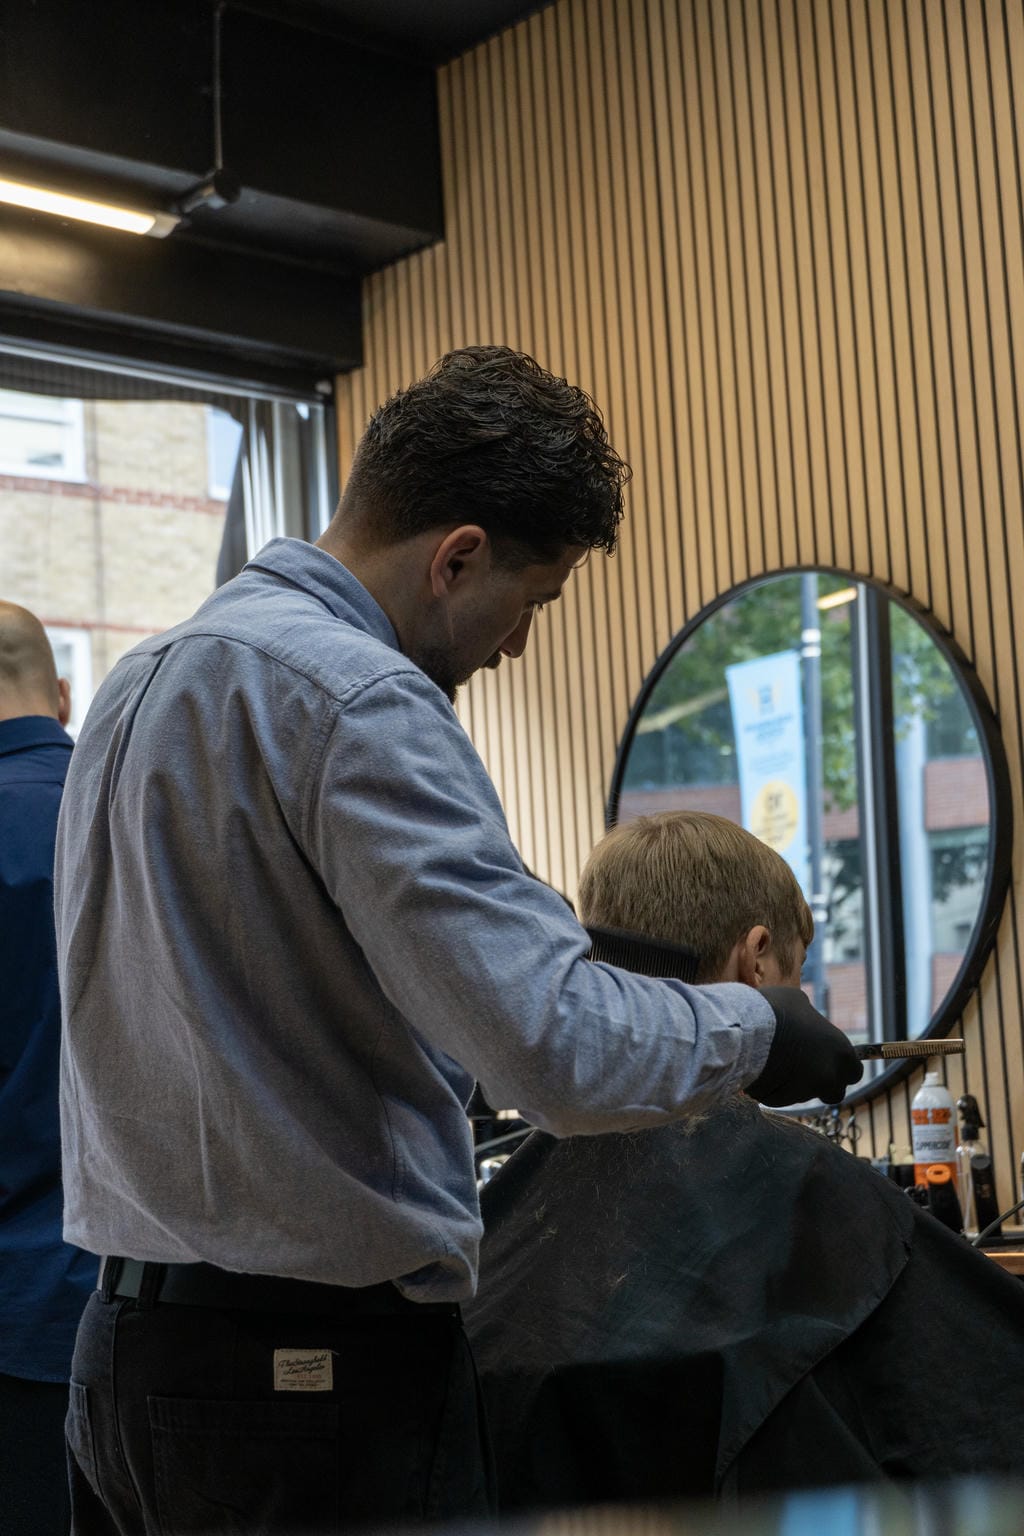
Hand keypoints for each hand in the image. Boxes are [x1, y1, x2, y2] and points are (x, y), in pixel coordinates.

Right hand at [748, 987, 862, 1105]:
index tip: (827, 1061)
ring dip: (793, 1085)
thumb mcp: (799, 1002)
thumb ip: (811, 1020)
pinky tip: (761, 1069)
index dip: (842, 1069)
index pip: (854, 1072)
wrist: (747, 1030)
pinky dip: (772, 1089)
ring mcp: (806, 1091)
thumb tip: (808, 1023)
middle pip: (834, 1092)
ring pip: (804, 1095)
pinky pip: (779, 1098)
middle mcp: (829, 1076)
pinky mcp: (782, 1101)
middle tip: (802, 1069)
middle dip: (822, 1085)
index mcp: (840, 1051)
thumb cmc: (776, 1010)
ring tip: (773, 1060)